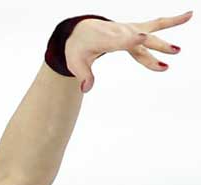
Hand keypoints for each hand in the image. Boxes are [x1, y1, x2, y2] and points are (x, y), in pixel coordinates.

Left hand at [68, 11, 191, 92]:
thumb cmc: (78, 48)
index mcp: (105, 39)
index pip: (120, 39)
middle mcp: (120, 32)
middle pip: (140, 40)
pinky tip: (190, 14)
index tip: (142, 37)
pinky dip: (173, 20)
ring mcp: (130, 30)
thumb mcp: (75, 63)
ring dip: (164, 41)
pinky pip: (157, 24)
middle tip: (172, 54)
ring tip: (179, 50)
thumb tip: (86, 89)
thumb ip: (83, 75)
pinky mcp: (137, 29)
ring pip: (151, 33)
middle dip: (154, 46)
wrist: (80, 31)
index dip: (130, 39)